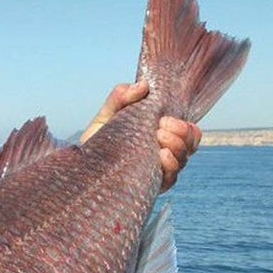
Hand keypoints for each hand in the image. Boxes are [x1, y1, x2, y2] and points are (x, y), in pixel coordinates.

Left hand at [80, 80, 201, 191]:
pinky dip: (170, 165)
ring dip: (177, 145)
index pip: (189, 132)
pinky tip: (161, 155)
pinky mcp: (149, 187)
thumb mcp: (106, 116)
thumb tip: (143, 86)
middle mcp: (164, 155)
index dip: (186, 125)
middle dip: (182, 133)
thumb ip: (120, 97)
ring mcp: (158, 172)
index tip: (164, 117)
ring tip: (158, 136)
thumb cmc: (97, 142)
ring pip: (184, 160)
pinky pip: (170, 179)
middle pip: (191, 145)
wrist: (80, 170)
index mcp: (160, 137)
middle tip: (160, 127)